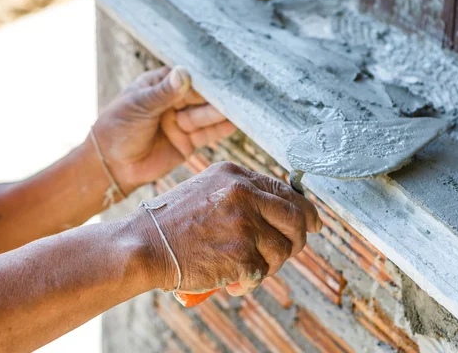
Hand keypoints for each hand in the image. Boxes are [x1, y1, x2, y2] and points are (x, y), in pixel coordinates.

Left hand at [92, 66, 235, 193]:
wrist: (111, 166)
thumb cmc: (117, 129)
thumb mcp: (139, 106)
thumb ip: (164, 93)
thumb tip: (184, 73)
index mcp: (159, 84)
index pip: (186, 77)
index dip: (204, 77)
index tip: (222, 73)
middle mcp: (174, 101)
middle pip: (200, 96)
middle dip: (217, 95)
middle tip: (237, 91)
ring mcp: (182, 121)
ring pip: (206, 114)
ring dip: (222, 111)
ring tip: (240, 107)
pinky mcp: (188, 142)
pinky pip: (207, 133)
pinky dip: (221, 129)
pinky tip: (235, 123)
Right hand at [133, 162, 321, 295]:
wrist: (143, 245)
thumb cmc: (171, 224)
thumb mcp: (208, 191)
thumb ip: (242, 195)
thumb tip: (281, 212)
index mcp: (236, 175)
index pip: (285, 190)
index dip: (306, 210)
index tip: (313, 224)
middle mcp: (244, 193)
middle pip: (296, 218)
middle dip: (297, 239)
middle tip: (286, 252)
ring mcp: (244, 223)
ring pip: (282, 250)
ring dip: (267, 265)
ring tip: (242, 268)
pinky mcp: (242, 253)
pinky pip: (262, 272)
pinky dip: (249, 282)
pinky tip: (230, 280)